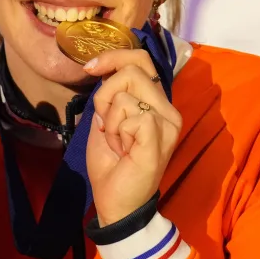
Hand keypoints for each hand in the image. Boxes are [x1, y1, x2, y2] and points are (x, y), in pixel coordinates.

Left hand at [83, 49, 182, 226]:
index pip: (141, 59)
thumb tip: (102, 69)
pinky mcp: (160, 136)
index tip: (91, 68)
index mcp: (157, 104)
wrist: (117, 202)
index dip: (114, 56)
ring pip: (125, 94)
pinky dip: (117, 133)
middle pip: (131, 71)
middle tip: (108, 126)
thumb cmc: (112, 166)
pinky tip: (124, 151)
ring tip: (118, 143)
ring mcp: (168, 123)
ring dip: (111, 120)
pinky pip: (130, 115)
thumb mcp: (105, 121)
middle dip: (105, 96)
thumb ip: (109, 95)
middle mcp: (168, 110)